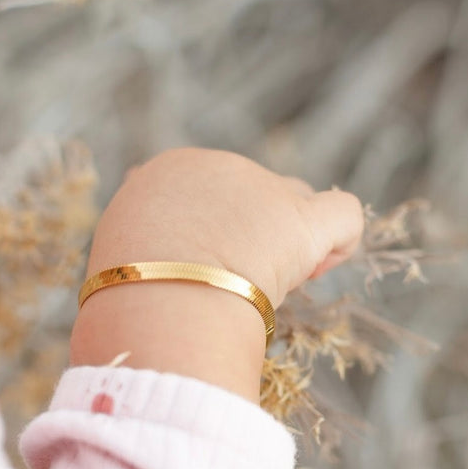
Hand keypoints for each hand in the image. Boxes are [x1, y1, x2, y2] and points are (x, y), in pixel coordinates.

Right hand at [70, 149, 364, 402]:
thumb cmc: (130, 292)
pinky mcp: (304, 220)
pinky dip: (340, 243)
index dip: (212, 232)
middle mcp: (221, 168)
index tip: (203, 270)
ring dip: (289, 238)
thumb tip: (161, 251)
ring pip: (294, 201)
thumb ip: (148, 242)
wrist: (159, 300)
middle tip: (234, 285)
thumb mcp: (123, 255)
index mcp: (171, 172)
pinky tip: (320, 268)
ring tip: (275, 284)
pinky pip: (344, 215)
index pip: (206, 193)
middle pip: (252, 197)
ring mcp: (266, 189)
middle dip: (250, 236)